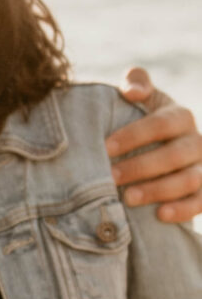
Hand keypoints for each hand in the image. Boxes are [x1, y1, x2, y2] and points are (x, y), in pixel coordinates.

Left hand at [106, 67, 201, 222]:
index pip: (160, 124)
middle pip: (173, 155)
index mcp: (180, 116)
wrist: (159, 148)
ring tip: (128, 198)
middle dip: (140, 166)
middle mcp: (197, 141)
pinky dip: (183, 210)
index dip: (133, 136)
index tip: (105, 148)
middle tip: (111, 176)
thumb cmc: (141, 119)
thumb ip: (136, 83)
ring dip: (158, 190)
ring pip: (188, 180)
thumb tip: (132, 90)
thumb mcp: (142, 98)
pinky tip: (160, 215)